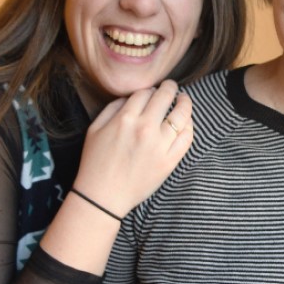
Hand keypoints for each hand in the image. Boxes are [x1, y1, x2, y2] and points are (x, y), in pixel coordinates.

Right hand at [73, 80, 192, 216]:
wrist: (103, 196)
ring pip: (181, 115)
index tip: (152, 91)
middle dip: (170, 87)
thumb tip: (130, 97)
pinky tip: (186, 122)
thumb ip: (112, 108)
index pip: (145, 92)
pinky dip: (189, 126)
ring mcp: (160, 145)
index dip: (150, 89)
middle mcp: (145, 128)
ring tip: (184, 100)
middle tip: (172, 87)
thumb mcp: (94, 129)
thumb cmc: (95, 163)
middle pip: (165, 97)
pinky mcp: (170, 161)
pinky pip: (187, 138)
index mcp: (125, 118)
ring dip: (185, 103)